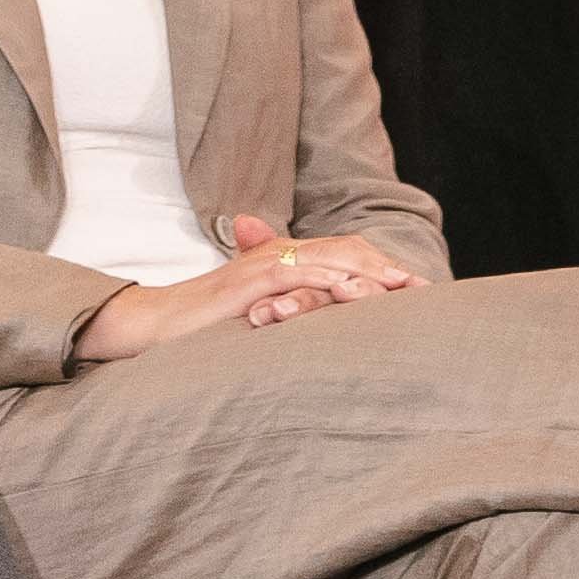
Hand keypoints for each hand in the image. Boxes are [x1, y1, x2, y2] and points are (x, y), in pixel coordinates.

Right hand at [74, 216, 422, 365]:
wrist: (153, 323)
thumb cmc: (200, 325)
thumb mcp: (253, 314)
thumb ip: (284, 310)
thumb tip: (317, 328)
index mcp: (281, 258)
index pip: (343, 254)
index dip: (381, 267)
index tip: (416, 289)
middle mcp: (277, 254)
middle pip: (347, 251)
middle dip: (388, 268)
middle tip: (425, 288)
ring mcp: (264, 265)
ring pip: (332, 258)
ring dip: (372, 272)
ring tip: (405, 288)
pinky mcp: (251, 282)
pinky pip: (301, 274)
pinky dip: (333, 281)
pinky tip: (359, 293)